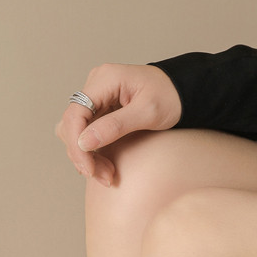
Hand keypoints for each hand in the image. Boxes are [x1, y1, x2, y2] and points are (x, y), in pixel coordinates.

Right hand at [54, 63, 182, 183]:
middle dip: (83, 155)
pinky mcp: (101, 110)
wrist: (185, 92)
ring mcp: (97, 98)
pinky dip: (94, 153)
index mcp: (105, 79)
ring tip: (108, 175)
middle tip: (104, 177)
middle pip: (71, 125)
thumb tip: (83, 142)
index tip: (89, 169)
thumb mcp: (148, 113)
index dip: (76, 144)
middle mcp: (96, 86)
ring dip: (88, 157)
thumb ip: (115, 126)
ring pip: (77, 132)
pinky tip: (106, 167)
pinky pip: (88, 134)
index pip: (74, 113)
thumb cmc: (171, 98)